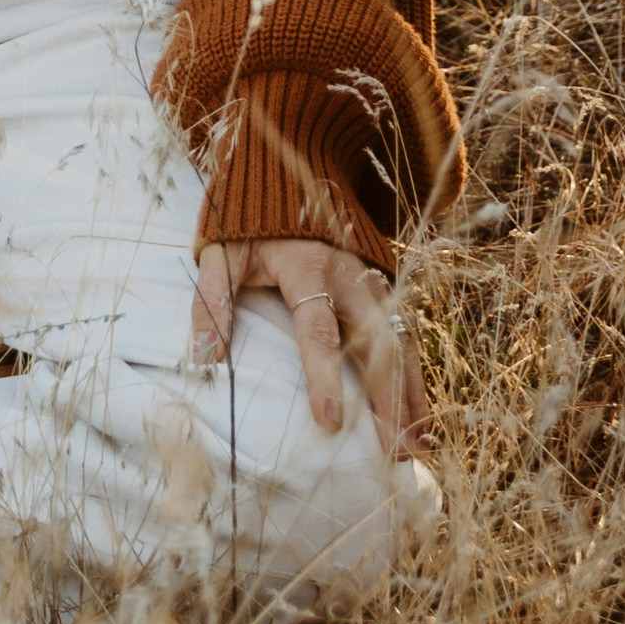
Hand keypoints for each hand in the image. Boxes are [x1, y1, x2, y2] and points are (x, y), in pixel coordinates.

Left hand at [193, 235, 427, 452]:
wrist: (294, 170)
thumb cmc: (252, 220)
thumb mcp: (222, 251)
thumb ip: (212, 301)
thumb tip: (204, 360)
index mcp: (308, 267)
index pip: (318, 330)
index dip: (323, 378)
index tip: (330, 424)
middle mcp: (351, 277)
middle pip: (377, 344)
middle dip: (388, 401)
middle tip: (394, 453)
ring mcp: (374, 281)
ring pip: (401, 343)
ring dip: (411, 395)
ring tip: (419, 447)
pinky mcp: (384, 286)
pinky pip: (406, 336)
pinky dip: (416, 376)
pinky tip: (420, 415)